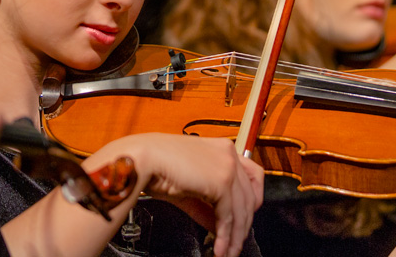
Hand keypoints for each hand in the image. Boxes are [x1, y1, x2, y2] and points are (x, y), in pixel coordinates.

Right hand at [85, 134, 263, 256]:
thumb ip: (208, 206)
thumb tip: (221, 227)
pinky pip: (229, 216)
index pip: (253, 176)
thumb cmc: (156, 166)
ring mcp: (228, 166)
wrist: (143, 159)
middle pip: (250, 196)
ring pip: (242, 209)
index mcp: (222, 148)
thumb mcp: (189, 188)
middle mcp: (229, 154)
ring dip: (236, 236)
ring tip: (228, 252)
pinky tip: (221, 248)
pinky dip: (226, 236)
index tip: (245, 218)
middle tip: (235, 243)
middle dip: (244, 224)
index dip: (251, 200)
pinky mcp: (222, 181)